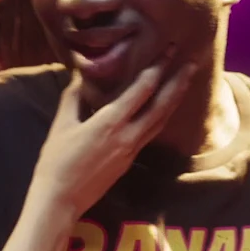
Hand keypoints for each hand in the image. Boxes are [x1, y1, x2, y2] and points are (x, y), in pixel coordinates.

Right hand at [31, 49, 192, 213]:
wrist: (61, 199)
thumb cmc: (56, 161)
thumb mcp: (61, 125)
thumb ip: (74, 98)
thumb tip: (80, 76)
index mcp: (111, 123)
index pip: (142, 90)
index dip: (158, 68)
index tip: (170, 50)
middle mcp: (128, 136)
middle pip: (162, 105)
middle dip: (178, 82)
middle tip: (193, 63)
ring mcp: (132, 150)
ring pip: (160, 120)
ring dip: (174, 100)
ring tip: (185, 82)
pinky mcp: (130, 160)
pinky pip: (151, 132)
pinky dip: (161, 116)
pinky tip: (164, 108)